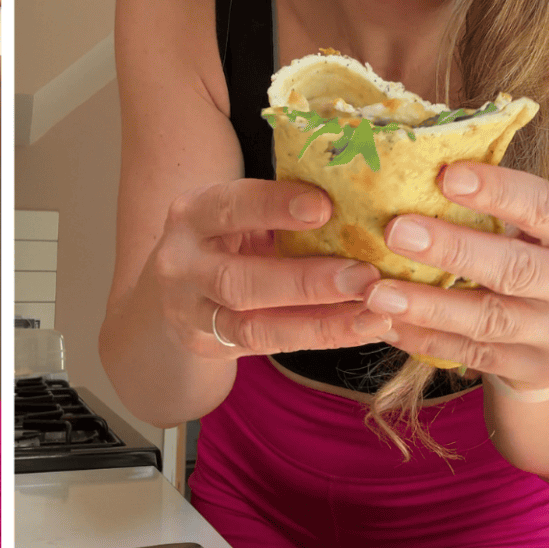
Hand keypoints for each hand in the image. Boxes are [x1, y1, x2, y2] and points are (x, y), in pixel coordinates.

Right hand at [149, 178, 389, 356]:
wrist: (175, 288)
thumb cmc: (227, 237)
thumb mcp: (240, 214)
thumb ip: (280, 210)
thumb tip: (360, 201)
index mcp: (192, 215)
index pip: (230, 208)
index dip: (274, 206)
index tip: (325, 207)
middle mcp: (181, 264)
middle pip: (237, 281)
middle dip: (305, 281)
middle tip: (363, 276)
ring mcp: (190, 311)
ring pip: (253, 327)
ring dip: (320, 323)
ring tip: (374, 315)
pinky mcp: (208, 344)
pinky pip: (268, 346)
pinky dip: (319, 337)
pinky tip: (361, 329)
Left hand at [363, 162, 548, 390]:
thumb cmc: (530, 262)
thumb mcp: (530, 232)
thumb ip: (489, 208)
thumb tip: (412, 169)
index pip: (544, 205)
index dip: (497, 190)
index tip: (446, 176)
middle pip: (515, 267)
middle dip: (452, 249)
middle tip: (395, 232)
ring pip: (490, 320)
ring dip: (429, 306)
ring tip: (377, 294)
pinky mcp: (536, 369)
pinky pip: (471, 354)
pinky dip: (424, 339)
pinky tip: (385, 325)